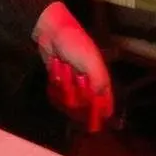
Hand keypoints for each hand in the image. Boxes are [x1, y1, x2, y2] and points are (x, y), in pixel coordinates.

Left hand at [33, 2, 113, 130]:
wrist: (50, 30)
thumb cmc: (74, 43)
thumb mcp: (92, 62)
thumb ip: (100, 84)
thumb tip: (106, 109)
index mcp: (99, 78)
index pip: (105, 102)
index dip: (101, 113)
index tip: (95, 125)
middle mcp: (87, 82)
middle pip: (84, 105)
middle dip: (77, 96)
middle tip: (74, 79)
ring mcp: (71, 82)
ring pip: (69, 101)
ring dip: (64, 88)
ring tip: (63, 69)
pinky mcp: (57, 79)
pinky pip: (57, 94)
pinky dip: (54, 87)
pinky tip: (55, 74)